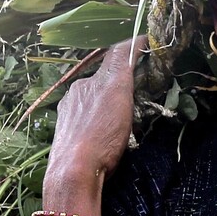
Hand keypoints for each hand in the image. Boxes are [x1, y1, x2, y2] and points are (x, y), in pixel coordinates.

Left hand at [44, 37, 147, 208]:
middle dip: (120, 82)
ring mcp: (68, 117)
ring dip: (108, 104)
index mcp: (87, 83)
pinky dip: (98, 122)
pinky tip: (104, 136)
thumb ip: (121, 63)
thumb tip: (132, 41)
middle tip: (141, 92)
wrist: (74, 174)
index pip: (114, 57)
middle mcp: (74, 95)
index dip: (134, 50)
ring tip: (123, 119)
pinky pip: (86, 122)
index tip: (150, 47)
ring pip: (93, 102)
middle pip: (103, 80)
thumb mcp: (116, 91)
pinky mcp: (66, 138)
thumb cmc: (100, 133)